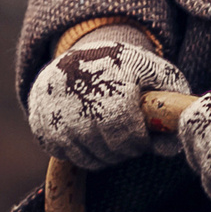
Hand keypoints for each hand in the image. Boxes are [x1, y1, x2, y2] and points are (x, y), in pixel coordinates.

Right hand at [27, 30, 189, 170]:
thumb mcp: (154, 73)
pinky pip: (63, 154)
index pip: (125, 133)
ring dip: (103, 156)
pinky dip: (79, 152)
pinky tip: (89, 136)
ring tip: (111, 139)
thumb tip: (170, 149)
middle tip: (128, 141)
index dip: (137, 143)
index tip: (142, 139)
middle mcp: (76, 98)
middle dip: (123, 151)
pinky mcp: (39, 122)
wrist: (79, 54)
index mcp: (108, 82)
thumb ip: (169, 107)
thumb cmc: (124, 68)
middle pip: (106, 149)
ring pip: (85, 157)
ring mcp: (54, 111)